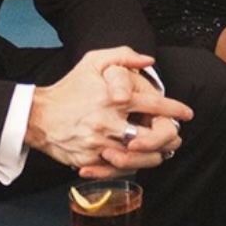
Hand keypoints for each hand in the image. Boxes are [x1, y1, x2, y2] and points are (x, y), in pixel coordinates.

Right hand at [25, 47, 190, 177]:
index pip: (154, 105)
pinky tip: (138, 160)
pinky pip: (118, 169)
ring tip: (162, 151)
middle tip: (176, 136)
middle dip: (169, 137)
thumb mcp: (93, 61)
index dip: (175, 109)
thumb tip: (149, 61)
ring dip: (155, 155)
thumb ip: (123, 56)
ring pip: (138, 157)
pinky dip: (132, 166)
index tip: (187, 113)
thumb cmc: (69, 87)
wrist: (38, 115)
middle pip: (152, 136)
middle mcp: (109, 122)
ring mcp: (100, 144)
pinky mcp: (91, 161)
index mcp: (113, 98)